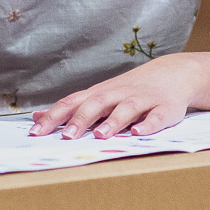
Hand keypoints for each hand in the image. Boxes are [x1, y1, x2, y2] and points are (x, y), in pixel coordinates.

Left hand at [32, 55, 204, 138]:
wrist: (173, 73)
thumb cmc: (130, 90)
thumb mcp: (99, 96)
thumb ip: (71, 108)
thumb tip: (37, 117)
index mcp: (100, 94)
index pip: (72, 102)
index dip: (54, 116)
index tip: (36, 132)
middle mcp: (118, 94)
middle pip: (97, 103)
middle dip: (81, 119)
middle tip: (67, 136)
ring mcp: (143, 100)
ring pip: (126, 109)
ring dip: (113, 122)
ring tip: (100, 135)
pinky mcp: (165, 108)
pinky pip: (157, 117)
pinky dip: (148, 124)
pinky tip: (139, 133)